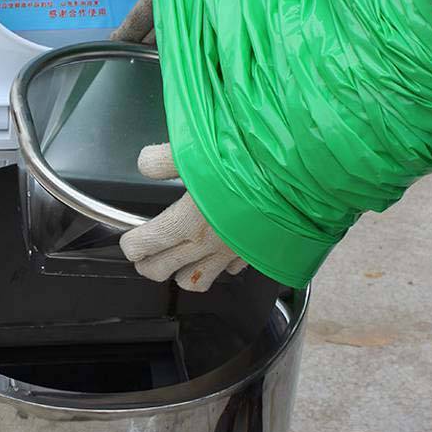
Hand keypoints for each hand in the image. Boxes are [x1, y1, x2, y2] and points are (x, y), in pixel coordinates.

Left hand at [120, 143, 246, 291]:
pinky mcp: (256, 254)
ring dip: (182, 274)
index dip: (131, 245)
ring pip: (196, 282)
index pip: (146, 244)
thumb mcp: (198, 149)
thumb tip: (146, 163)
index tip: (128, 240)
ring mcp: (233, 254)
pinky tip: (222, 250)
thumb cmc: (252, 163)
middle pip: (163, 271)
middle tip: (142, 255)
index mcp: (187, 222)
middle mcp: (207, 245)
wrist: (302, 178)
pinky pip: (232, 270)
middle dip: (147, 265)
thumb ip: (167, 159)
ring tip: (177, 260)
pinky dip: (222, 266)